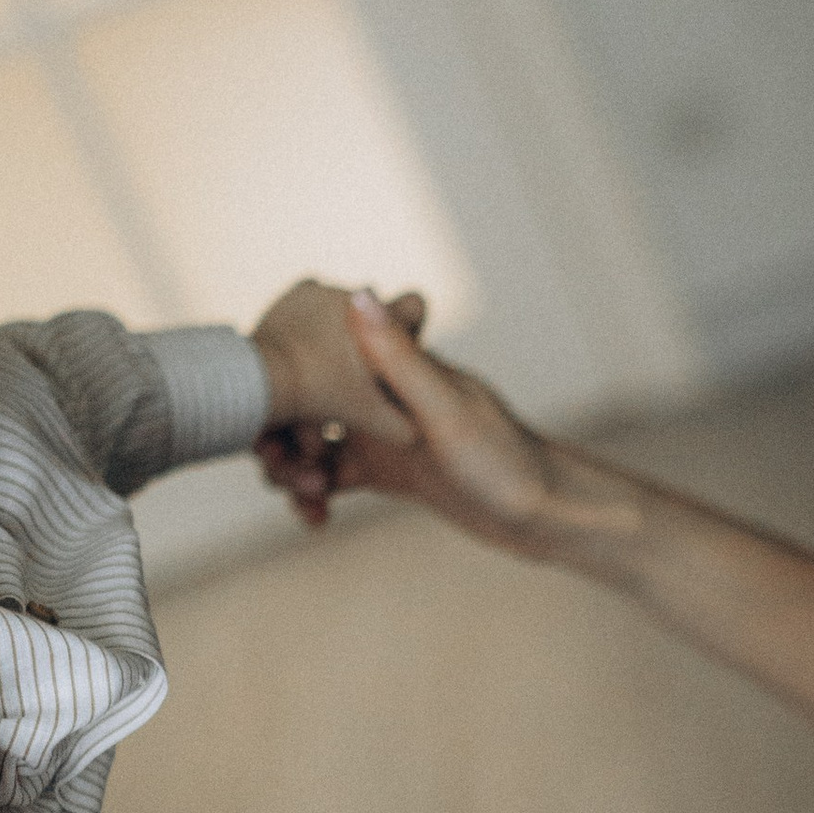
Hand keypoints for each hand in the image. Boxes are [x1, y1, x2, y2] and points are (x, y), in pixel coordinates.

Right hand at [270, 292, 583, 550]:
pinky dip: (318, 495)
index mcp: (400, 369)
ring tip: (306, 500)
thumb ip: (399, 358)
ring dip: (298, 470)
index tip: (268, 428)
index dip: (287, 394)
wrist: (545, 516)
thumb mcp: (444, 411)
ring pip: (317, 445)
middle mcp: (388, 397)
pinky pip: (338, 478)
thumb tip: (357, 294)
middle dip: (284, 440)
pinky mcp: (394, 472)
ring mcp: (388, 435)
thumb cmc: (506, 461)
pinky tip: (315, 518)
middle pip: (311, 407)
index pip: (322, 365)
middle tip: (283, 476)